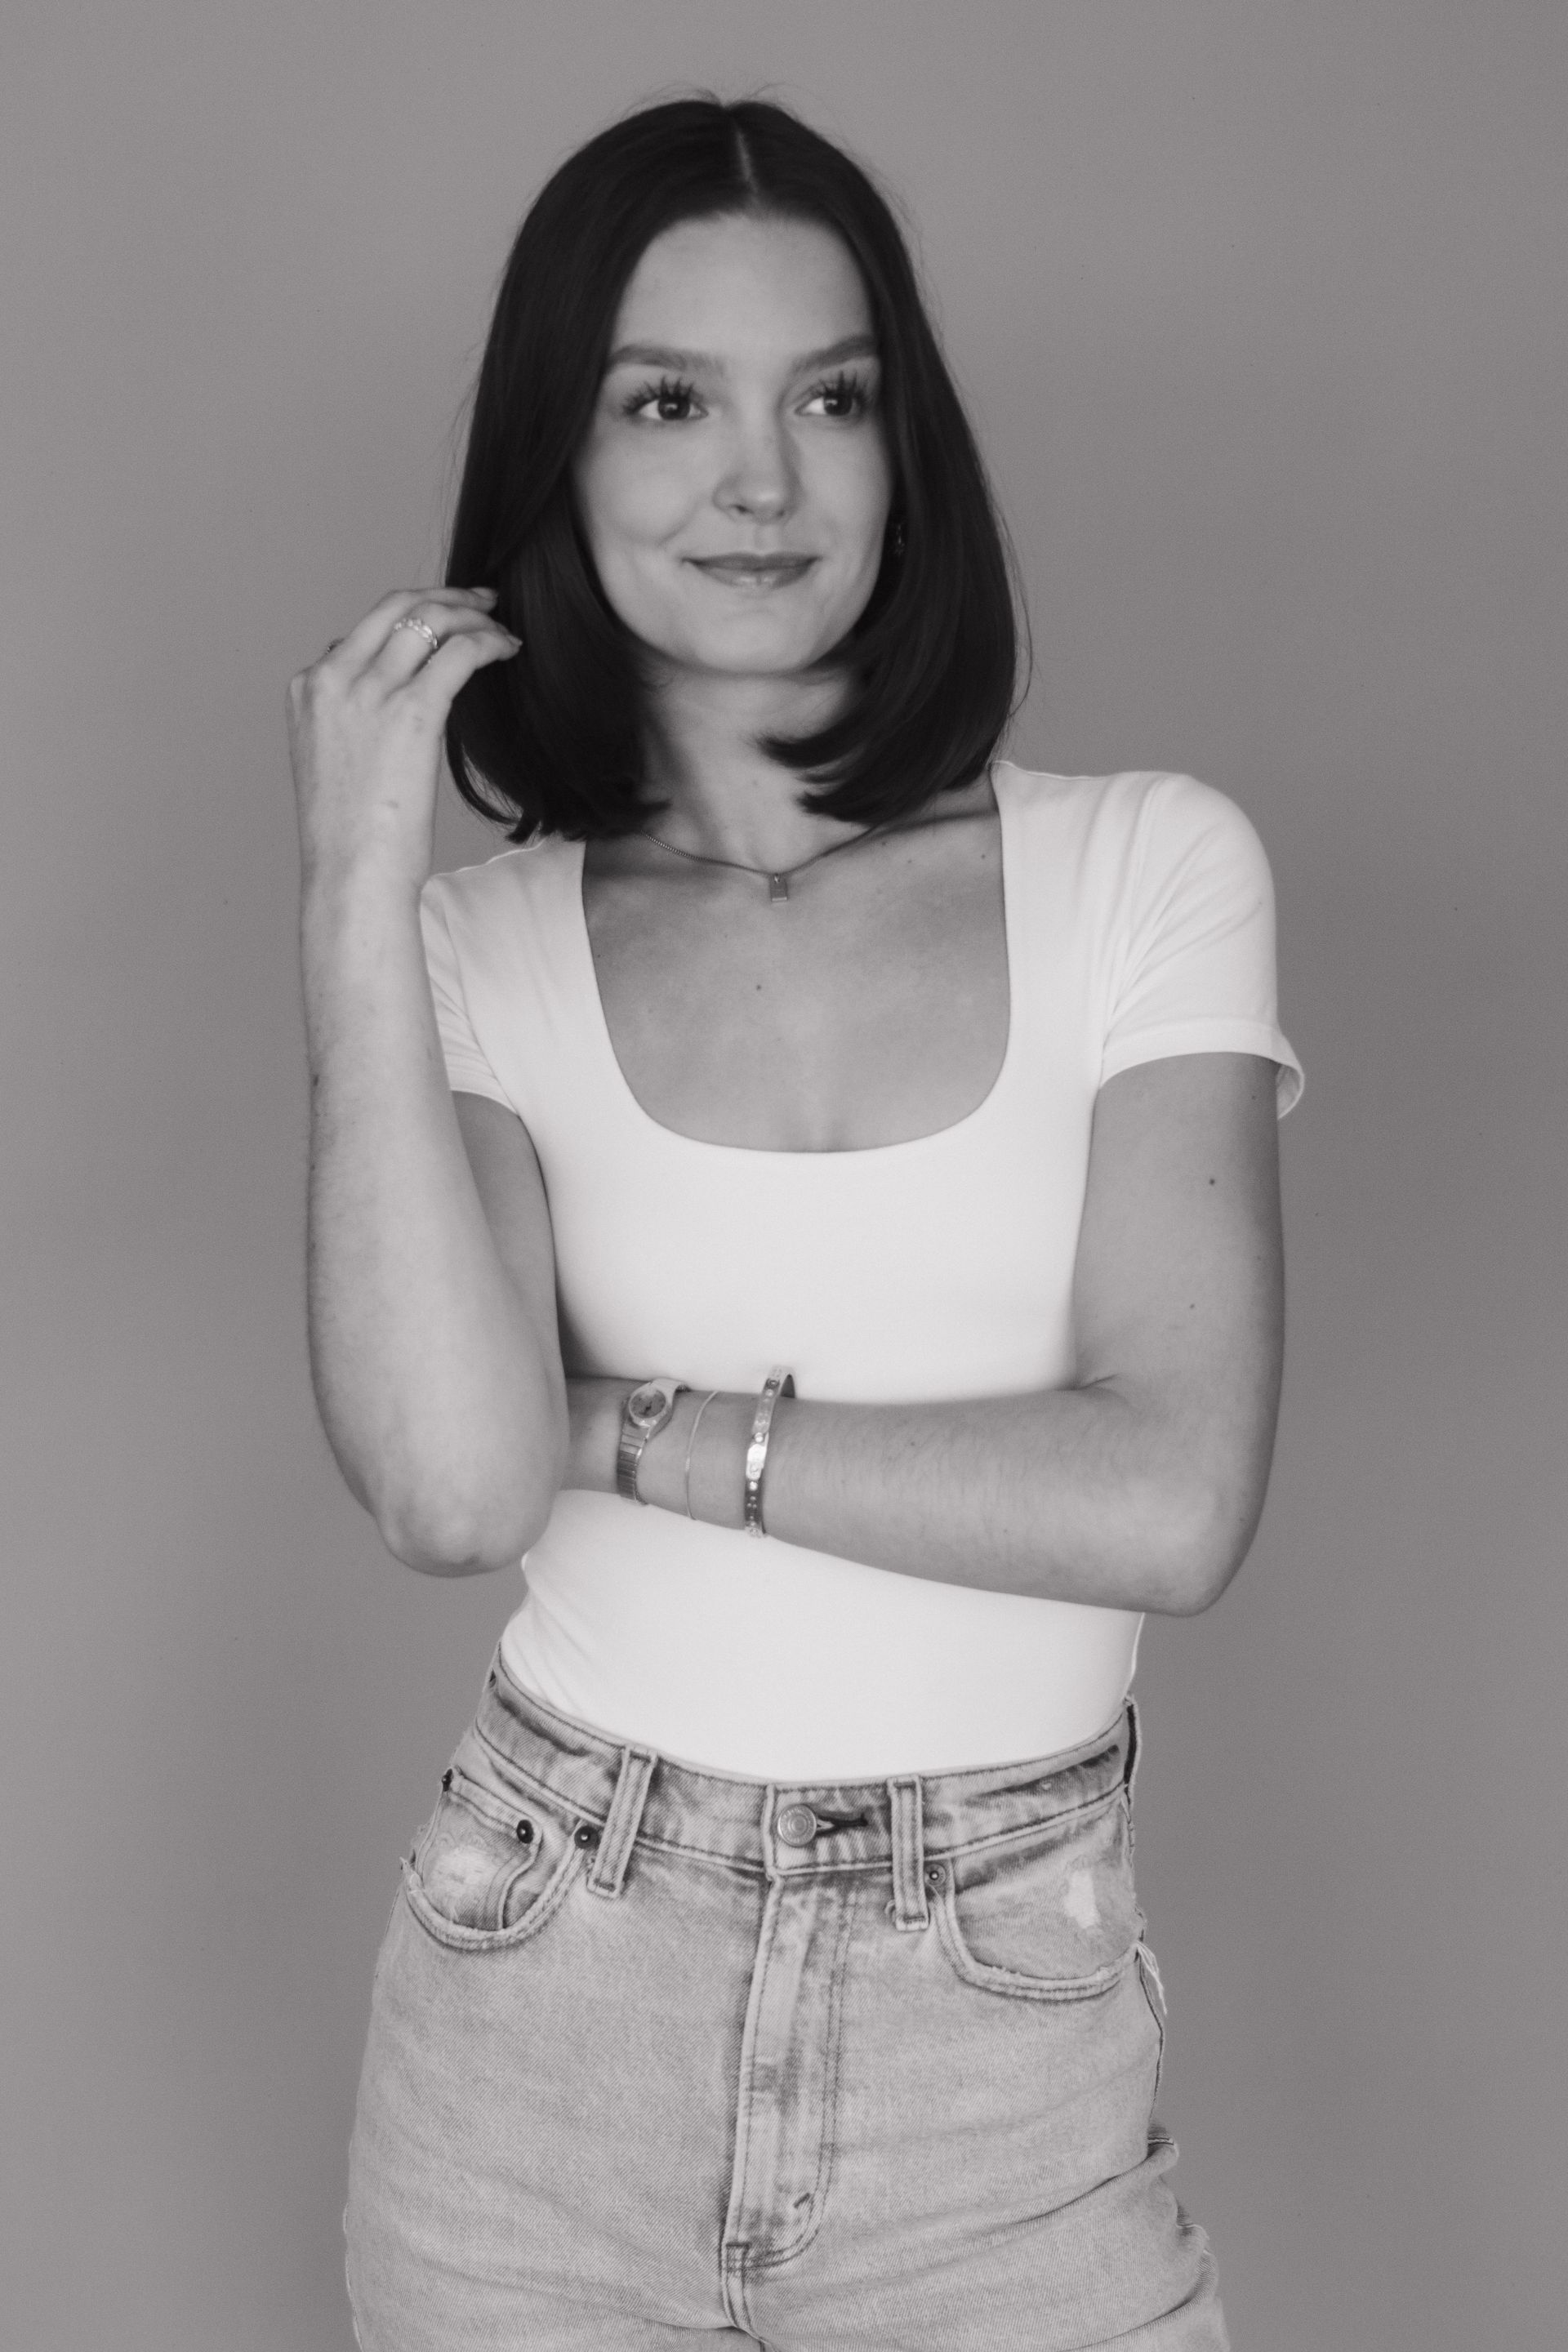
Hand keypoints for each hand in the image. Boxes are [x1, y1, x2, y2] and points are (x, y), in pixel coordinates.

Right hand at [287, 586, 518, 899]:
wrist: (352, 874)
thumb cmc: (350, 837)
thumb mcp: (334, 764)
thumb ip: (350, 720)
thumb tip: (383, 698)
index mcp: (308, 689)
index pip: (364, 631)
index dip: (410, 617)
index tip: (442, 621)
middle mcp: (332, 679)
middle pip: (394, 606)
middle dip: (442, 595)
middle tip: (480, 600)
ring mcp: (368, 691)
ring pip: (428, 619)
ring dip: (471, 614)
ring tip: (500, 625)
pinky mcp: (412, 711)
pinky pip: (458, 652)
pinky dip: (488, 641)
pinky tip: (507, 648)